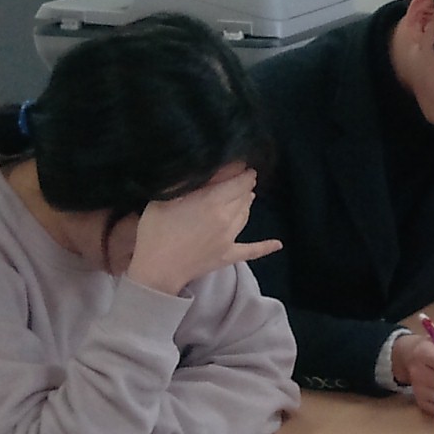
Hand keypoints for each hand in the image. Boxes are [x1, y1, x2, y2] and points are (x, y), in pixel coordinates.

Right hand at [126, 170, 279, 295]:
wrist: (157, 269)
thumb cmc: (156, 230)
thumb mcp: (165, 197)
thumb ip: (185, 182)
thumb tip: (203, 170)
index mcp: (212, 200)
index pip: (238, 180)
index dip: (241, 170)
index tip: (240, 164)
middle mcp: (226, 217)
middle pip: (243, 195)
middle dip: (243, 185)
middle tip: (241, 178)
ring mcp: (229, 238)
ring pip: (245, 215)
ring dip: (247, 204)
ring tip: (246, 196)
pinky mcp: (228, 256)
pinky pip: (252, 250)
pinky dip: (265, 247)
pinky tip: (277, 244)